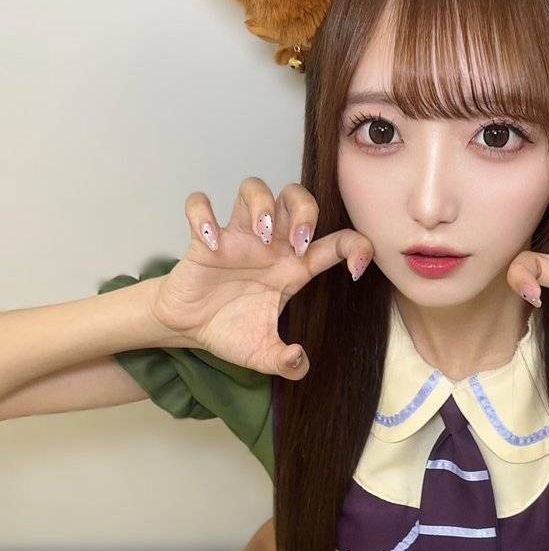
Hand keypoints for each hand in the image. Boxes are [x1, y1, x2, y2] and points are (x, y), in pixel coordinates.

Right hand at [149, 177, 373, 378]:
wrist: (189, 328)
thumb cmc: (230, 330)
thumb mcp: (262, 354)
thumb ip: (285, 363)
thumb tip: (298, 362)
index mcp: (293, 268)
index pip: (336, 242)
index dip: (356, 246)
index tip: (355, 269)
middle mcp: (270, 246)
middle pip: (296, 196)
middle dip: (305, 210)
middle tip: (298, 242)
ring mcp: (238, 238)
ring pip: (254, 188)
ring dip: (262, 204)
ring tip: (261, 234)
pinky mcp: (204, 239)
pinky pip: (199, 205)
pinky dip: (203, 215)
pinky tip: (211, 244)